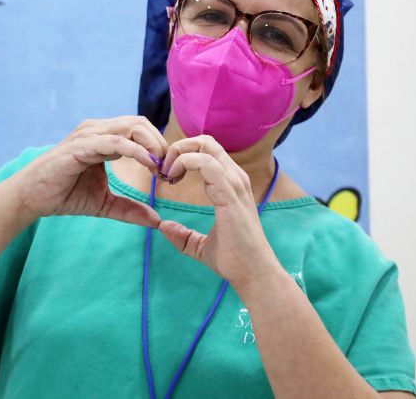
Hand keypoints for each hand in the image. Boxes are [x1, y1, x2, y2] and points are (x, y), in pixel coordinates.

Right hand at [11, 116, 167, 227]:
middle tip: (169, 169)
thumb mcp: (105, 203)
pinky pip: (115, 142)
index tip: (168, 172)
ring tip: (160, 168)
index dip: (158, 147)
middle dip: (159, 144)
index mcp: (104, 137)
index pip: (140, 130)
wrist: (33, 198)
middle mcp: (98, 130)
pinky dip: (135, 151)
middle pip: (140, 123)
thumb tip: (156, 220)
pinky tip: (147, 163)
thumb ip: (129, 209)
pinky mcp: (81, 145)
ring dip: (151, 145)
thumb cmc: (64, 194)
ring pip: (130, 127)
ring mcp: (89, 135)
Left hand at [155, 135, 281, 290]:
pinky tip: (173, 179)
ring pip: (205, 146)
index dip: (182, 155)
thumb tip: (164, 227)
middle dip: (178, 148)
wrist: (252, 275)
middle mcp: (234, 178)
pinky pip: (206, 164)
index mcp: (229, 185)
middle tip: (163, 170)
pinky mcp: (230, 194)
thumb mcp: (200, 246)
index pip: (206, 151)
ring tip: (166, 175)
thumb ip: (183, 235)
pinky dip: (184, 163)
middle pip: (205, 142)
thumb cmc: (233, 260)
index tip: (166, 176)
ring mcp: (234, 184)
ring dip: (179, 154)